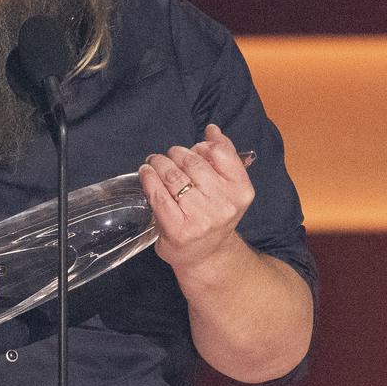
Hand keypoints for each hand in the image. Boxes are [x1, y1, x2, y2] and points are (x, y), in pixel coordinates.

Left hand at [140, 123, 253, 273]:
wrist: (206, 256)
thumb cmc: (214, 216)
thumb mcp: (229, 188)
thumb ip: (224, 157)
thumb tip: (212, 129)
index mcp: (241, 191)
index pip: (219, 153)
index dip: (202, 146)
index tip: (194, 148)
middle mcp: (224, 205)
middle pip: (192, 162)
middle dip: (176, 154)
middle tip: (168, 155)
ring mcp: (200, 218)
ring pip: (173, 175)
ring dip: (159, 162)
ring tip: (154, 162)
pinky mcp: (177, 228)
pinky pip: (159, 194)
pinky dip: (148, 179)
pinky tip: (146, 173)